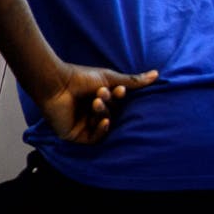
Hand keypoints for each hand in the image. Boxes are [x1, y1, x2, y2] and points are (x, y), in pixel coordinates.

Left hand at [33, 63, 157, 143]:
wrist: (56, 83)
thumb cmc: (80, 77)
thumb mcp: (110, 78)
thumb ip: (132, 81)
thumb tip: (157, 74)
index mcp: (98, 100)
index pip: (116, 105)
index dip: (119, 99)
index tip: (118, 90)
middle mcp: (90, 113)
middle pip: (111, 115)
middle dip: (109, 105)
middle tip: (103, 94)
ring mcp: (83, 124)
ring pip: (103, 125)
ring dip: (103, 113)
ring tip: (95, 101)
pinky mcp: (74, 134)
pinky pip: (94, 139)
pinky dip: (101, 130)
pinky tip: (104, 121)